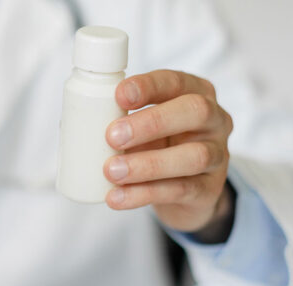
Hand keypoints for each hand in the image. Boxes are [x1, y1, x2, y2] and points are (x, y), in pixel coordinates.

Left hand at [104, 70, 233, 233]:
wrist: (187, 192)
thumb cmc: (159, 146)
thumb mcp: (145, 128)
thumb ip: (121, 121)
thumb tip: (74, 127)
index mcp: (195, 93)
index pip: (175, 81)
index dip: (148, 87)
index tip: (118, 95)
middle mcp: (214, 120)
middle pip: (194, 112)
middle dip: (151, 122)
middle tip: (112, 136)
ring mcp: (218, 155)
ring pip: (193, 156)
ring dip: (147, 164)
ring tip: (111, 171)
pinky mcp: (209, 190)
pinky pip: (180, 190)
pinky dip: (144, 194)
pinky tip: (117, 197)